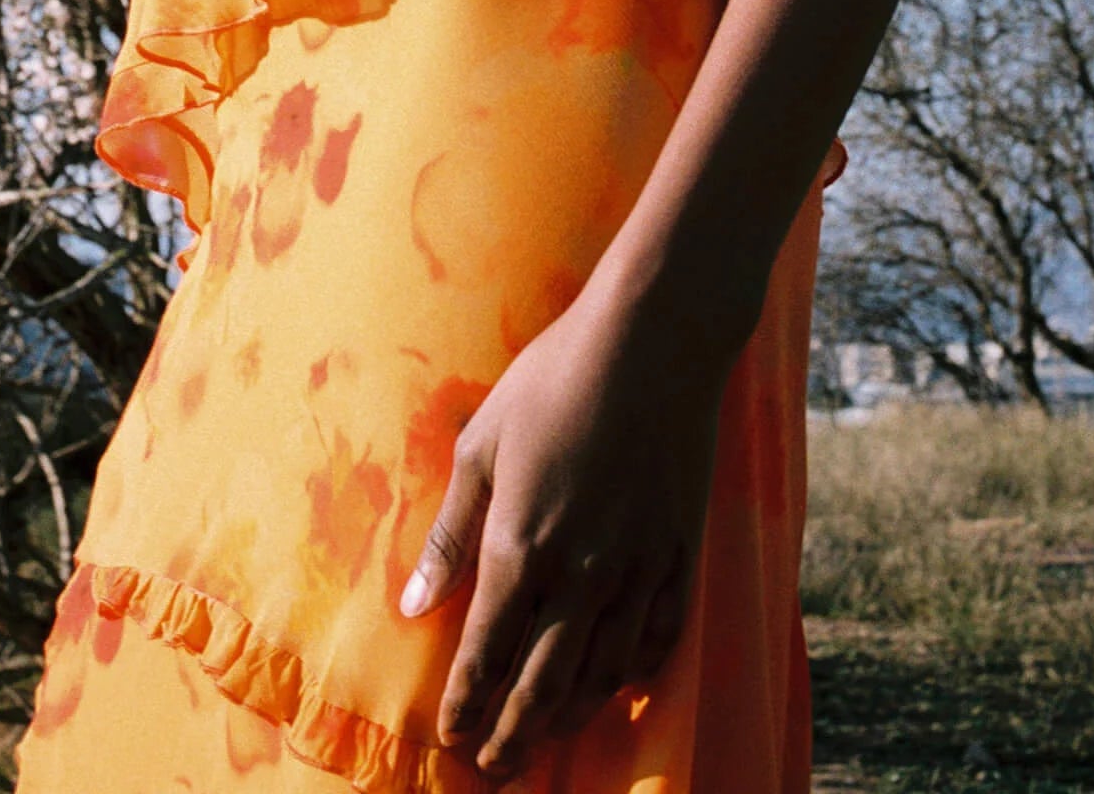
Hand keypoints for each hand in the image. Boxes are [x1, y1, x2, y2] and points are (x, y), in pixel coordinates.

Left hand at [397, 286, 737, 779]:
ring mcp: (638, 569)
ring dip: (569, 715)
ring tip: (545, 737)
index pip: (485, 654)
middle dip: (513, 737)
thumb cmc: (552, 381)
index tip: (450, 741)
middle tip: (493, 771)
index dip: (466, 706)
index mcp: (521, 547)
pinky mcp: (681, 552)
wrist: (653, 342)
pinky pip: (659, 637)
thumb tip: (412, 606)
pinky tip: (618, 684)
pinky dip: (634, 672)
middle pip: (542, 684)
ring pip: (602, 673)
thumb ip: (450, 534)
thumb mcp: (481, 446)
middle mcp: (581, 575)